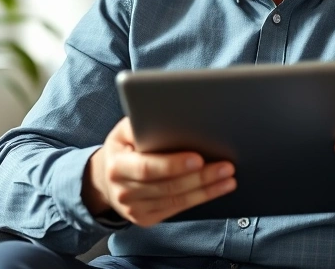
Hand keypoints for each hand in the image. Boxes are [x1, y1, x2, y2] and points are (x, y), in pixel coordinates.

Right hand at [82, 117, 236, 225]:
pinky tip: (217, 189)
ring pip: (176, 201)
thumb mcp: (125, 130)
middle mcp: (123, 190)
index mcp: (117, 165)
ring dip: (206, 190)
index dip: (173, 165)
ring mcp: (133, 209)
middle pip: (167, 186)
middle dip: (200, 177)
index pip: (147, 168)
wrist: (106, 177)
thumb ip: (143, 123)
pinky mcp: (145, 219)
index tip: (198, 158)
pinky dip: (199, 199)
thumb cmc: (124, 146)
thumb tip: (172, 115)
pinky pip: (176, 210)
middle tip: (226, 166)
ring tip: (228, 178)